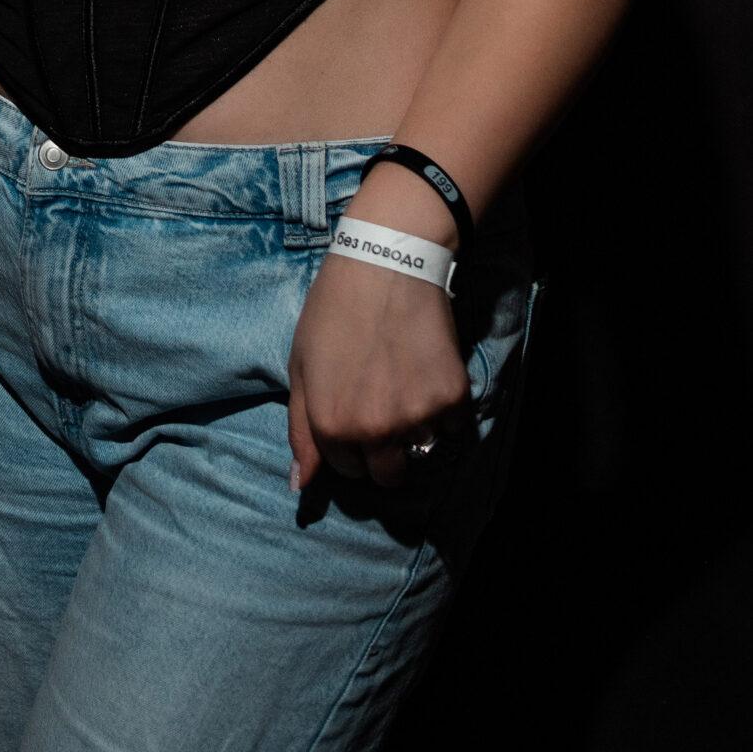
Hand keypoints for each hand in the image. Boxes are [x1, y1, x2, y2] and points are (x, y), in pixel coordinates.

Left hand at [287, 251, 470, 493]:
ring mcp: (417, 417)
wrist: (386, 265)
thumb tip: (300, 486)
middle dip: (383, 452)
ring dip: (415, 429)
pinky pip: (453, 428)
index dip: (348, 443)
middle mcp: (375, 431)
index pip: (347, 470)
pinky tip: (427, 373)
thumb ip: (301, 432)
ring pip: (421, 451)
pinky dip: (444, 410)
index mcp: (332, 427)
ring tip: (404, 384)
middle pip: (388, 476)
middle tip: (382, 409)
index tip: (352, 411)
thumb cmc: (333, 312)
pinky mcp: (452, 398)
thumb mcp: (300, 368)